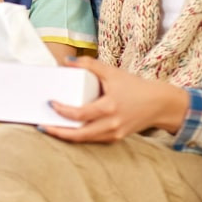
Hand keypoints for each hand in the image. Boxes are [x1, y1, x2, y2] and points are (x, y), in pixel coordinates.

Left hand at [42, 56, 189, 143]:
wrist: (160, 104)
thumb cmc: (136, 87)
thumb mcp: (113, 72)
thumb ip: (89, 64)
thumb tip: (67, 61)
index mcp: (110, 107)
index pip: (80, 114)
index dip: (63, 111)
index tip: (51, 103)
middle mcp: (112, 124)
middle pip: (79, 135)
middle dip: (58, 132)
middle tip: (42, 125)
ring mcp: (114, 133)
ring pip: (85, 140)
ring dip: (66, 136)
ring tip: (50, 128)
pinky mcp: (116, 138)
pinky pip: (93, 140)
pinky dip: (80, 136)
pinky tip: (68, 130)